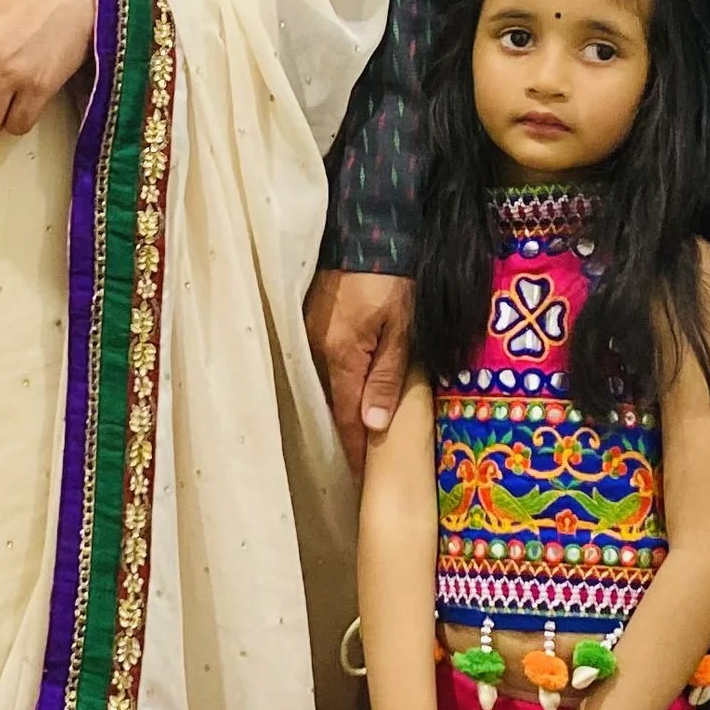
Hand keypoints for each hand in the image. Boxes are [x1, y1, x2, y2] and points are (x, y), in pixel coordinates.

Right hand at [308, 271, 414, 468]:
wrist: (368, 232)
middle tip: (359, 464)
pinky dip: (332, 381)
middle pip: (330, 403)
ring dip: (338, 406)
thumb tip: (372, 425)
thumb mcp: (401, 329)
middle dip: (345, 433)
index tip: (363, 477)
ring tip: (353, 433)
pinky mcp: (308, 320)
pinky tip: (344, 389)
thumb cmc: (392, 279)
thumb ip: (385, 378)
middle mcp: (316, 350)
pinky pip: (318, 362)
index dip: (355, 448)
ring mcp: (308, 334)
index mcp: (341, 357)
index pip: (346, 416)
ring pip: (322, 383)